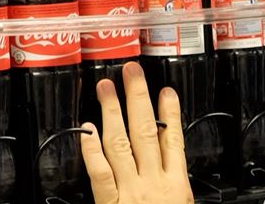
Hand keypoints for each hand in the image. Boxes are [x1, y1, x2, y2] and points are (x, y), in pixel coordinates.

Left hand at [80, 62, 194, 203]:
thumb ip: (176, 189)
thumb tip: (173, 175)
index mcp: (176, 185)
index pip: (173, 140)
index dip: (170, 112)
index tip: (166, 92)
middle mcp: (152, 182)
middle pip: (145, 131)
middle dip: (138, 97)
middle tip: (132, 73)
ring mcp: (130, 191)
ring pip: (120, 144)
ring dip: (112, 111)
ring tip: (106, 89)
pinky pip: (100, 172)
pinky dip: (91, 150)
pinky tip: (87, 130)